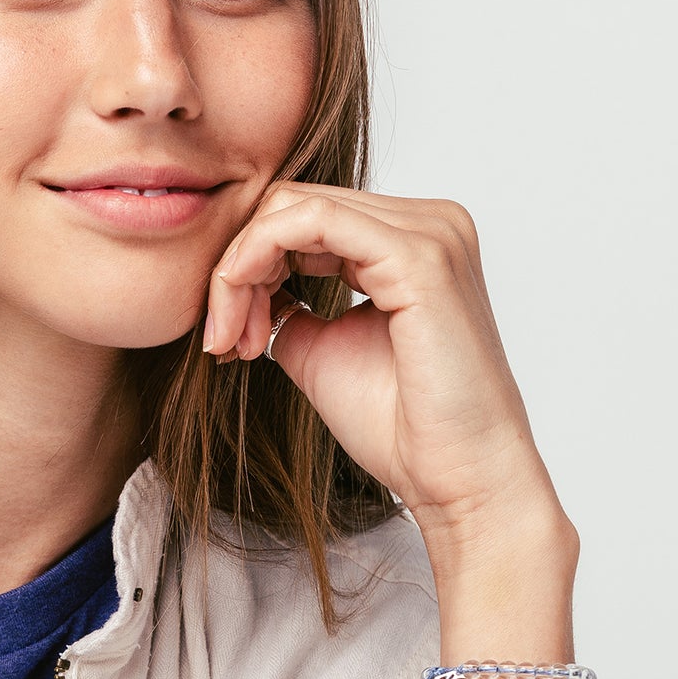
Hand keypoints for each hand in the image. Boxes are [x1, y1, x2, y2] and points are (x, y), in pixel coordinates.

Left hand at [203, 183, 563, 557]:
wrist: (455, 476)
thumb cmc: (402, 427)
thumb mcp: (321, 349)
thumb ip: (289, 305)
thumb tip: (246, 285)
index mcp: (413, 240)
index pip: (307, 215)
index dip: (249, 265)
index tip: (225, 335)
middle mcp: (429, 221)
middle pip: (295, 202)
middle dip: (238, 266)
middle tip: (222, 336)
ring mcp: (429, 231)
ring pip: (294, 207)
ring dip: (240, 269)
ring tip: (232, 337)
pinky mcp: (417, 255)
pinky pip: (309, 223)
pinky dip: (256, 262)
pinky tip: (242, 319)